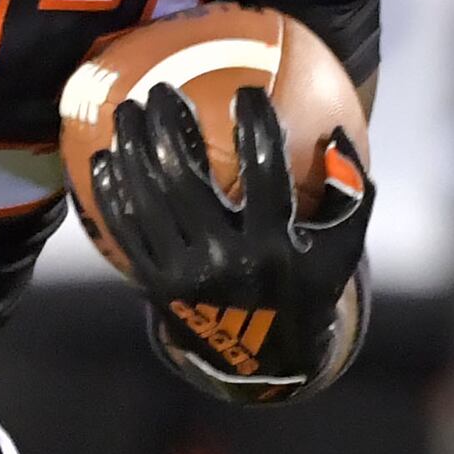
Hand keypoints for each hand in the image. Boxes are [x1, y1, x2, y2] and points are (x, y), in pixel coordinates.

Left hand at [85, 84, 366, 397]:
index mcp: (276, 248)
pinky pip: (126, 231)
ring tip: (126, 111)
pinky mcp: (156, 286)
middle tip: (161, 90)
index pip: (265, 171)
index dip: (256, 126)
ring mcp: (186, 275)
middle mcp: (227, 261)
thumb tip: (340, 130)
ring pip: (147, 200)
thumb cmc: (308, 288)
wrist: (264, 363)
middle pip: (186, 179)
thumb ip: (351, 191)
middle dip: (169, 126)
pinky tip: (103, 158)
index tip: (246, 90)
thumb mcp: (343, 249)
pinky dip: (111, 192)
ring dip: (131, 149)